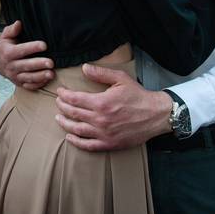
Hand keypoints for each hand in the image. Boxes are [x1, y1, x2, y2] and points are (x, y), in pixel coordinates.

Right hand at [0, 21, 53, 90]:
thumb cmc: (5, 47)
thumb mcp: (5, 37)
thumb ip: (12, 30)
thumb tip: (19, 23)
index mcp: (8, 53)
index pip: (21, 50)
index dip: (32, 47)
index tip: (44, 45)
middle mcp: (11, 66)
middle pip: (26, 65)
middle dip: (38, 64)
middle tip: (50, 62)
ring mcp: (15, 76)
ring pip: (28, 77)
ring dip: (40, 76)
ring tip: (51, 73)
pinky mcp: (19, 83)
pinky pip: (29, 86)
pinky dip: (38, 84)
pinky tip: (47, 80)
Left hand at [55, 63, 172, 150]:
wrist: (156, 115)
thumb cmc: (138, 96)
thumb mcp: (120, 79)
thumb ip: (100, 73)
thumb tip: (84, 68)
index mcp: (101, 102)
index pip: (74, 99)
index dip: (64, 95)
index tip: (60, 91)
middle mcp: (100, 119)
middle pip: (73, 113)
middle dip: (62, 107)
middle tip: (58, 102)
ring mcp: (104, 133)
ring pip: (77, 130)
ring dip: (64, 123)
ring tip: (58, 118)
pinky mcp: (109, 144)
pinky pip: (88, 145)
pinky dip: (76, 142)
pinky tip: (69, 137)